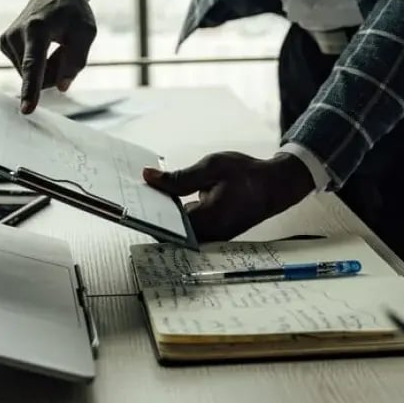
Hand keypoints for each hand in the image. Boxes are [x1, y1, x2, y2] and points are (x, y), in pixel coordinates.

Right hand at [0, 0, 96, 112]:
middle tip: (64, 45)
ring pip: (31, 75)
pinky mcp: (5, 45)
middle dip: (56, 70)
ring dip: (48, 67)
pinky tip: (44, 45)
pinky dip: (39, 63)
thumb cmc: (73, 12)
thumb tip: (61, 87)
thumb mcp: (86, 32)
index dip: (31, 89)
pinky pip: (26, 70)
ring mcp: (7, 40)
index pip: (34, 65)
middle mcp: (16, 34)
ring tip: (53, 42)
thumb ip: (76, 61)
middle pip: (39, 75)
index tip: (26, 109)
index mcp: (37, 29)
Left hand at [141, 152, 313, 241]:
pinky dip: (174, 213)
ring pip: (176, 228)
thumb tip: (149, 178)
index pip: (165, 224)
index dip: (144, 213)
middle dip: (149, 211)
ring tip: (142, 193)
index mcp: (207, 220)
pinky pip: (186, 226)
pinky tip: (163, 196)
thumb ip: (179, 176)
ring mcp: (210, 236)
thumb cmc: (248, 175)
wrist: (276, 186)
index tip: (127, 201)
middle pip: (168, 229)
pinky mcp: (211, 232)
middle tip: (128, 194)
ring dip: (161, 212)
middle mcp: (208, 234)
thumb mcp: (212, 166)